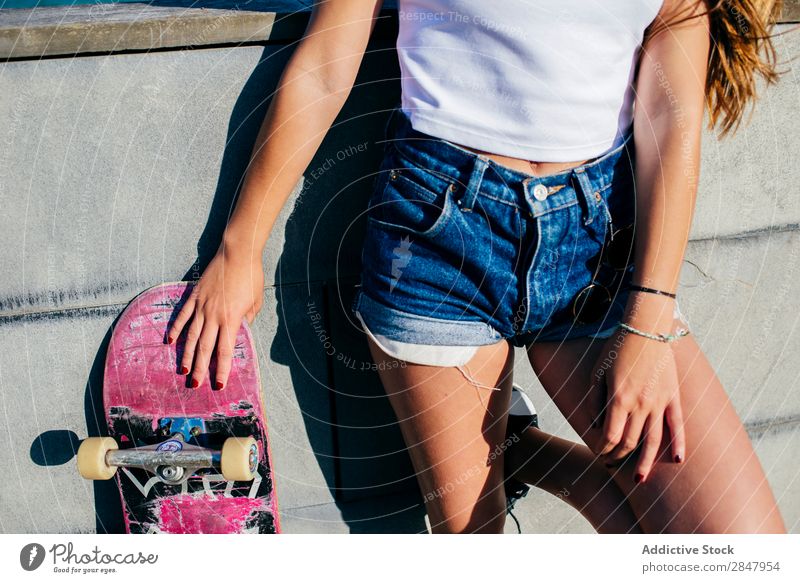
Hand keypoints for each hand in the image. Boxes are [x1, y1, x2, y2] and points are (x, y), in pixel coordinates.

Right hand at [166, 240, 263, 389]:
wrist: (237, 252)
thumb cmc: (250, 276)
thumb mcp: (256, 300)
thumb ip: (247, 318)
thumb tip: (241, 329)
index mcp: (231, 318)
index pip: (225, 350)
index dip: (222, 369)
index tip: (218, 384)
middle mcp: (214, 315)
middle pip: (205, 348)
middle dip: (201, 369)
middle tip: (195, 385)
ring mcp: (202, 306)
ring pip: (192, 336)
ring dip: (187, 355)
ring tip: (183, 370)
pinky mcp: (194, 296)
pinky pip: (183, 316)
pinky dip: (176, 329)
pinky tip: (170, 341)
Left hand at [588, 295, 685, 482]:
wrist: (645, 328)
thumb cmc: (616, 349)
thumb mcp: (596, 373)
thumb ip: (594, 401)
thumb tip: (594, 425)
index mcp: (619, 399)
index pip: (610, 436)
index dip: (602, 448)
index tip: (598, 452)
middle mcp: (640, 404)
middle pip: (630, 441)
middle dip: (618, 456)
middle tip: (610, 464)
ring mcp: (660, 402)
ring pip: (653, 440)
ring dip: (645, 462)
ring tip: (639, 479)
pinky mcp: (673, 396)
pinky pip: (678, 425)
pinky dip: (679, 444)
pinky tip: (677, 460)